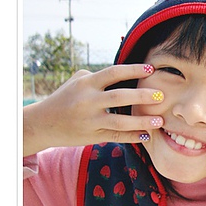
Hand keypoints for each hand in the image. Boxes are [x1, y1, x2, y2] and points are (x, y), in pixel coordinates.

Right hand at [23, 64, 164, 156]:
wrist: (43, 123)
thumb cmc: (66, 98)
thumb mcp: (77, 82)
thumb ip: (98, 76)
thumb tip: (126, 72)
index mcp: (86, 84)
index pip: (113, 73)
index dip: (133, 70)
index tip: (151, 69)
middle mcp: (88, 101)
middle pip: (119, 97)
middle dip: (142, 96)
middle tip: (161, 96)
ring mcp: (91, 120)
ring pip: (121, 121)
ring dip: (142, 121)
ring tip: (159, 121)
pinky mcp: (93, 135)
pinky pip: (117, 136)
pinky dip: (133, 136)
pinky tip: (147, 135)